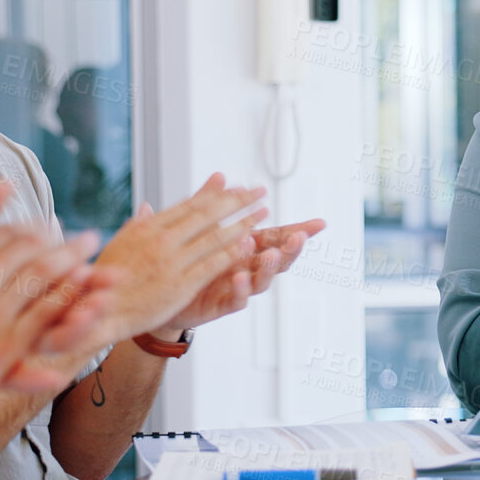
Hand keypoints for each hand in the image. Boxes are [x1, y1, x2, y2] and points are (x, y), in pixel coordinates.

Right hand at [0, 184, 121, 421]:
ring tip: (97, 264)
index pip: (6, 234)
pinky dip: (69, 304)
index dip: (33, 229)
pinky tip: (87, 298)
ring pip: (46, 280)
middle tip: (89, 240)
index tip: (51, 228)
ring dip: (76, 266)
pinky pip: (46, 320)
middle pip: (33, 252)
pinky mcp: (3, 348)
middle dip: (66, 243)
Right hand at [94, 174, 268, 341]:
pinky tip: (249, 245)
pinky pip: (212, 264)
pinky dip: (231, 252)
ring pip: (214, 237)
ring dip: (242, 223)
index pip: (189, 205)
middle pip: (207, 214)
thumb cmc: (106, 279)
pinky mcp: (180, 284)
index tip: (235, 187)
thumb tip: (147, 206)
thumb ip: (138, 224)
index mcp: (148, 227)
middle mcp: (161, 239)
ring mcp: (172, 262)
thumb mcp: (119, 244)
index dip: (216, 195)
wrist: (96, 311)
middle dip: (237, 201)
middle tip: (259, 192)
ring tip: (261, 214)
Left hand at [159, 217, 326, 332]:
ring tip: (271, 255)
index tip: (319, 224)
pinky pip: (236, 299)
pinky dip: (241, 289)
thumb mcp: (196, 227)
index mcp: (243, 246)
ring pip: (262, 280)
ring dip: (269, 268)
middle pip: (277, 258)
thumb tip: (220, 176)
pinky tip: (240, 278)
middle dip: (291, 248)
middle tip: (299, 237)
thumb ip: (209, 203)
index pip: (276, 236)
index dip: (298, 230)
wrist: (160, 291)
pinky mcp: (221, 304)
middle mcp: (245, 266)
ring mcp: (236, 286)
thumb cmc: (184, 259)